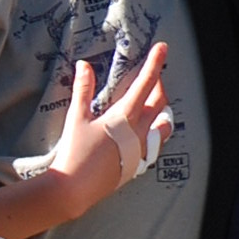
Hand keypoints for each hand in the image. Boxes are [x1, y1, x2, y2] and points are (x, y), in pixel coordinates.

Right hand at [53, 43, 171, 197]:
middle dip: (158, 85)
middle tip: (153, 75)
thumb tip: (84, 65)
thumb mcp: (77, 118)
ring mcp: (141, 149)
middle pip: (159, 102)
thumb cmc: (75, 153)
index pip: (146, 83)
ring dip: (162, 110)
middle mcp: (139, 132)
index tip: (163, 48)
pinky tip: (147, 132)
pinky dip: (156, 132)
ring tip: (155, 103)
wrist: (75, 189)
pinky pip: (155, 143)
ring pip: (163, 125)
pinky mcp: (138, 163)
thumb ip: (83, 90)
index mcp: (125, 116)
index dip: (155, 63)